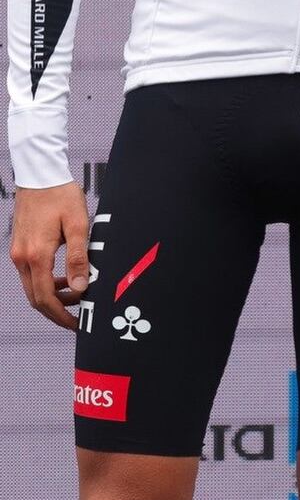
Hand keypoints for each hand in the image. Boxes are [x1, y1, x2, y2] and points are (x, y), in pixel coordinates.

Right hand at [9, 182, 89, 328]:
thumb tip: (81, 288)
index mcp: (37, 256)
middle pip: (36, 298)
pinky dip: (47, 282)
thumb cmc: (61, 196)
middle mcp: (22, 258)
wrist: (40, 175)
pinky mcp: (21, 247)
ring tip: (76, 297)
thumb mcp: (78, 225)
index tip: (77, 324)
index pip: (45, 298)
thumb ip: (78, 258)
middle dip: (56, 311)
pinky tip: (64, 278)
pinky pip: (32, 274)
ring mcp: (19, 253)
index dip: (61, 315)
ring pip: (33, 287)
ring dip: (52, 297)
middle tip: (77, 318)